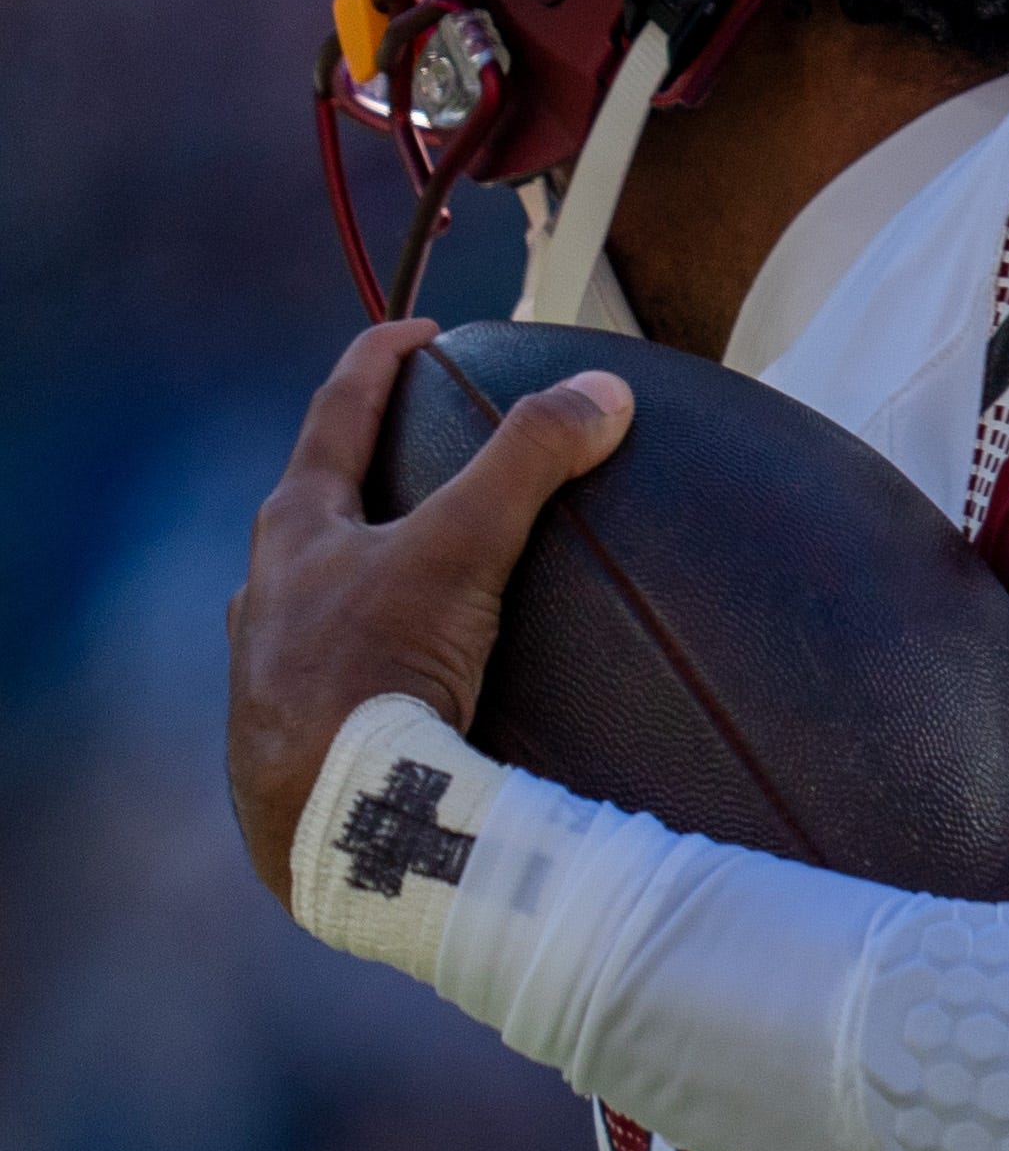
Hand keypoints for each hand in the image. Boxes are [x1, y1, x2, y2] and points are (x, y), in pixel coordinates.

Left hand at [223, 322, 621, 904]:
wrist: (328, 815)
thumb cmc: (375, 670)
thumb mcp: (458, 551)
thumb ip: (528, 464)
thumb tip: (601, 391)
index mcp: (294, 530)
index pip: (335, 414)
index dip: (378, 362)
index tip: (419, 334)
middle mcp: (265, 589)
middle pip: (313, 504)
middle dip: (361, 472)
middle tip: (414, 452)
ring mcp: (269, 664)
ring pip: (310, 593)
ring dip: (355, 571)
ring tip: (413, 578)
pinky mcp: (292, 733)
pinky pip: (330, 671)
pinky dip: (368, 655)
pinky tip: (400, 682)